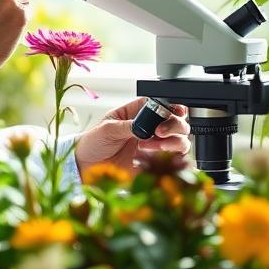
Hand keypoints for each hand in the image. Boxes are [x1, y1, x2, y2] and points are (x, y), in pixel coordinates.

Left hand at [74, 97, 189, 173]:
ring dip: (173, 142)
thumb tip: (143, 126)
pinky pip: (174, 159)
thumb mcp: (106, 129)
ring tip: (152, 146)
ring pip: (181, 139)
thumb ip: (127, 126)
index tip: (173, 113)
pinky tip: (153, 157)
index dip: (173, 106)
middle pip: (177, 120)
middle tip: (160, 132)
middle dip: (175, 125)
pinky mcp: (154, 161)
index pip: (162, 103)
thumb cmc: (94, 141)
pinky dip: (172, 157)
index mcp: (138, 111)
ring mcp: (154, 143)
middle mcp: (150, 126)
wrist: (87, 165)